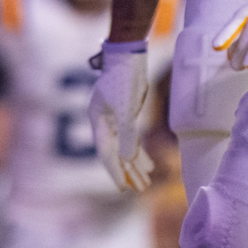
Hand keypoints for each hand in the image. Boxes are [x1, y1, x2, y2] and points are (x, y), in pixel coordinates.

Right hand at [87, 45, 153, 193]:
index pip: (106, 154)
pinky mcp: (126, 115)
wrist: (128, 57)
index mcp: (98, 122)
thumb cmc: (123, 80)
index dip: (114, 172)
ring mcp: (115, 120)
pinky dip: (140, 152)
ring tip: (146, 182)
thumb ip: (126, 134)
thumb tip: (127, 158)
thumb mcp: (125, 108)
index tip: (122, 190)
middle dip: (127, 173)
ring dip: (135, 165)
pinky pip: (132, 140)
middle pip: (115, 154)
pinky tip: (149, 164)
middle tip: (139, 190)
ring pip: (124, 148)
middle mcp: (105, 124)